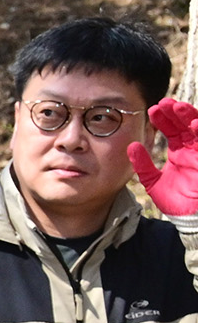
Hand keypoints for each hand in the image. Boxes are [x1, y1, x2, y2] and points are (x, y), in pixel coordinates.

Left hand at [127, 97, 197, 214]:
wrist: (191, 218)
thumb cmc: (176, 202)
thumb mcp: (153, 181)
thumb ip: (142, 165)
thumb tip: (131, 146)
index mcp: (179, 151)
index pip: (171, 129)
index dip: (163, 119)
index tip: (151, 110)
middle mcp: (192, 149)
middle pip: (185, 124)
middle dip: (175, 112)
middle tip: (163, 103)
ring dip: (189, 116)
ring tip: (177, 107)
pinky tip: (193, 125)